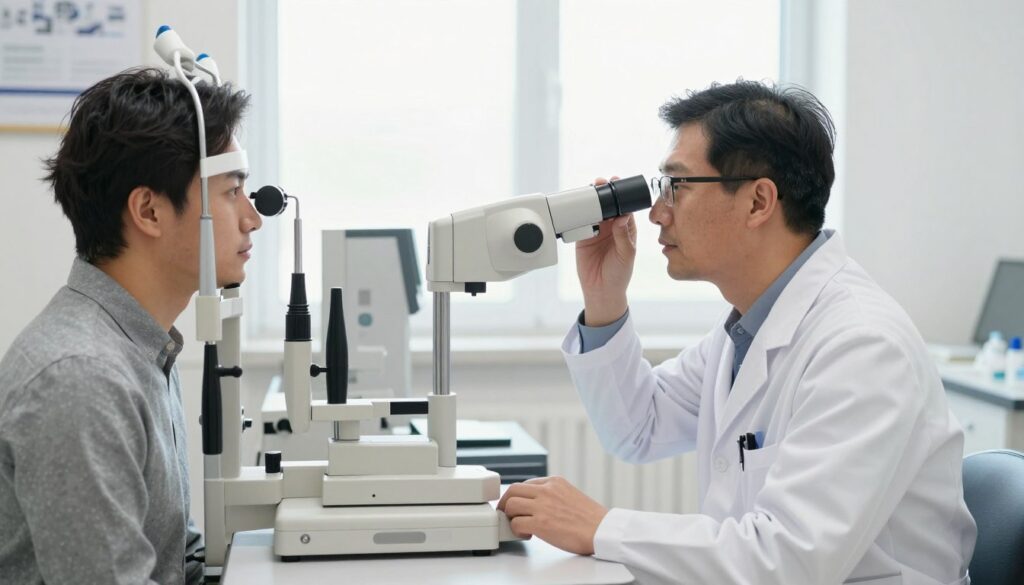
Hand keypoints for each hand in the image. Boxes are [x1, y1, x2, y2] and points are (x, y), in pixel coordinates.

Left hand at [497, 476, 608, 555]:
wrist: (602, 530)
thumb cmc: (590, 518)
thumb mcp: (570, 494)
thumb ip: (553, 495)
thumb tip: (537, 503)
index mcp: (554, 482)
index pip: (526, 484)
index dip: (518, 496)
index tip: (517, 505)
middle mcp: (546, 490)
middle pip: (513, 490)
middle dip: (506, 503)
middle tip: (508, 513)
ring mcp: (542, 506)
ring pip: (511, 504)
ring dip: (511, 516)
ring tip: (519, 525)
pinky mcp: (540, 523)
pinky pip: (516, 523)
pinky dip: (517, 530)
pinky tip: (527, 534)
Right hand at [576, 176, 636, 325]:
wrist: (601, 290)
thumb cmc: (619, 274)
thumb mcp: (626, 255)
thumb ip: (623, 237)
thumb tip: (621, 218)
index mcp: (625, 228)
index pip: (624, 207)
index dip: (620, 195)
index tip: (616, 184)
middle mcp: (611, 227)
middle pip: (607, 205)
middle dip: (604, 193)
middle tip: (600, 183)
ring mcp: (595, 231)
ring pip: (592, 211)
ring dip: (590, 201)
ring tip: (588, 192)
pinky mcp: (581, 237)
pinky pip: (578, 223)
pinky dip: (577, 215)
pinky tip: (577, 209)